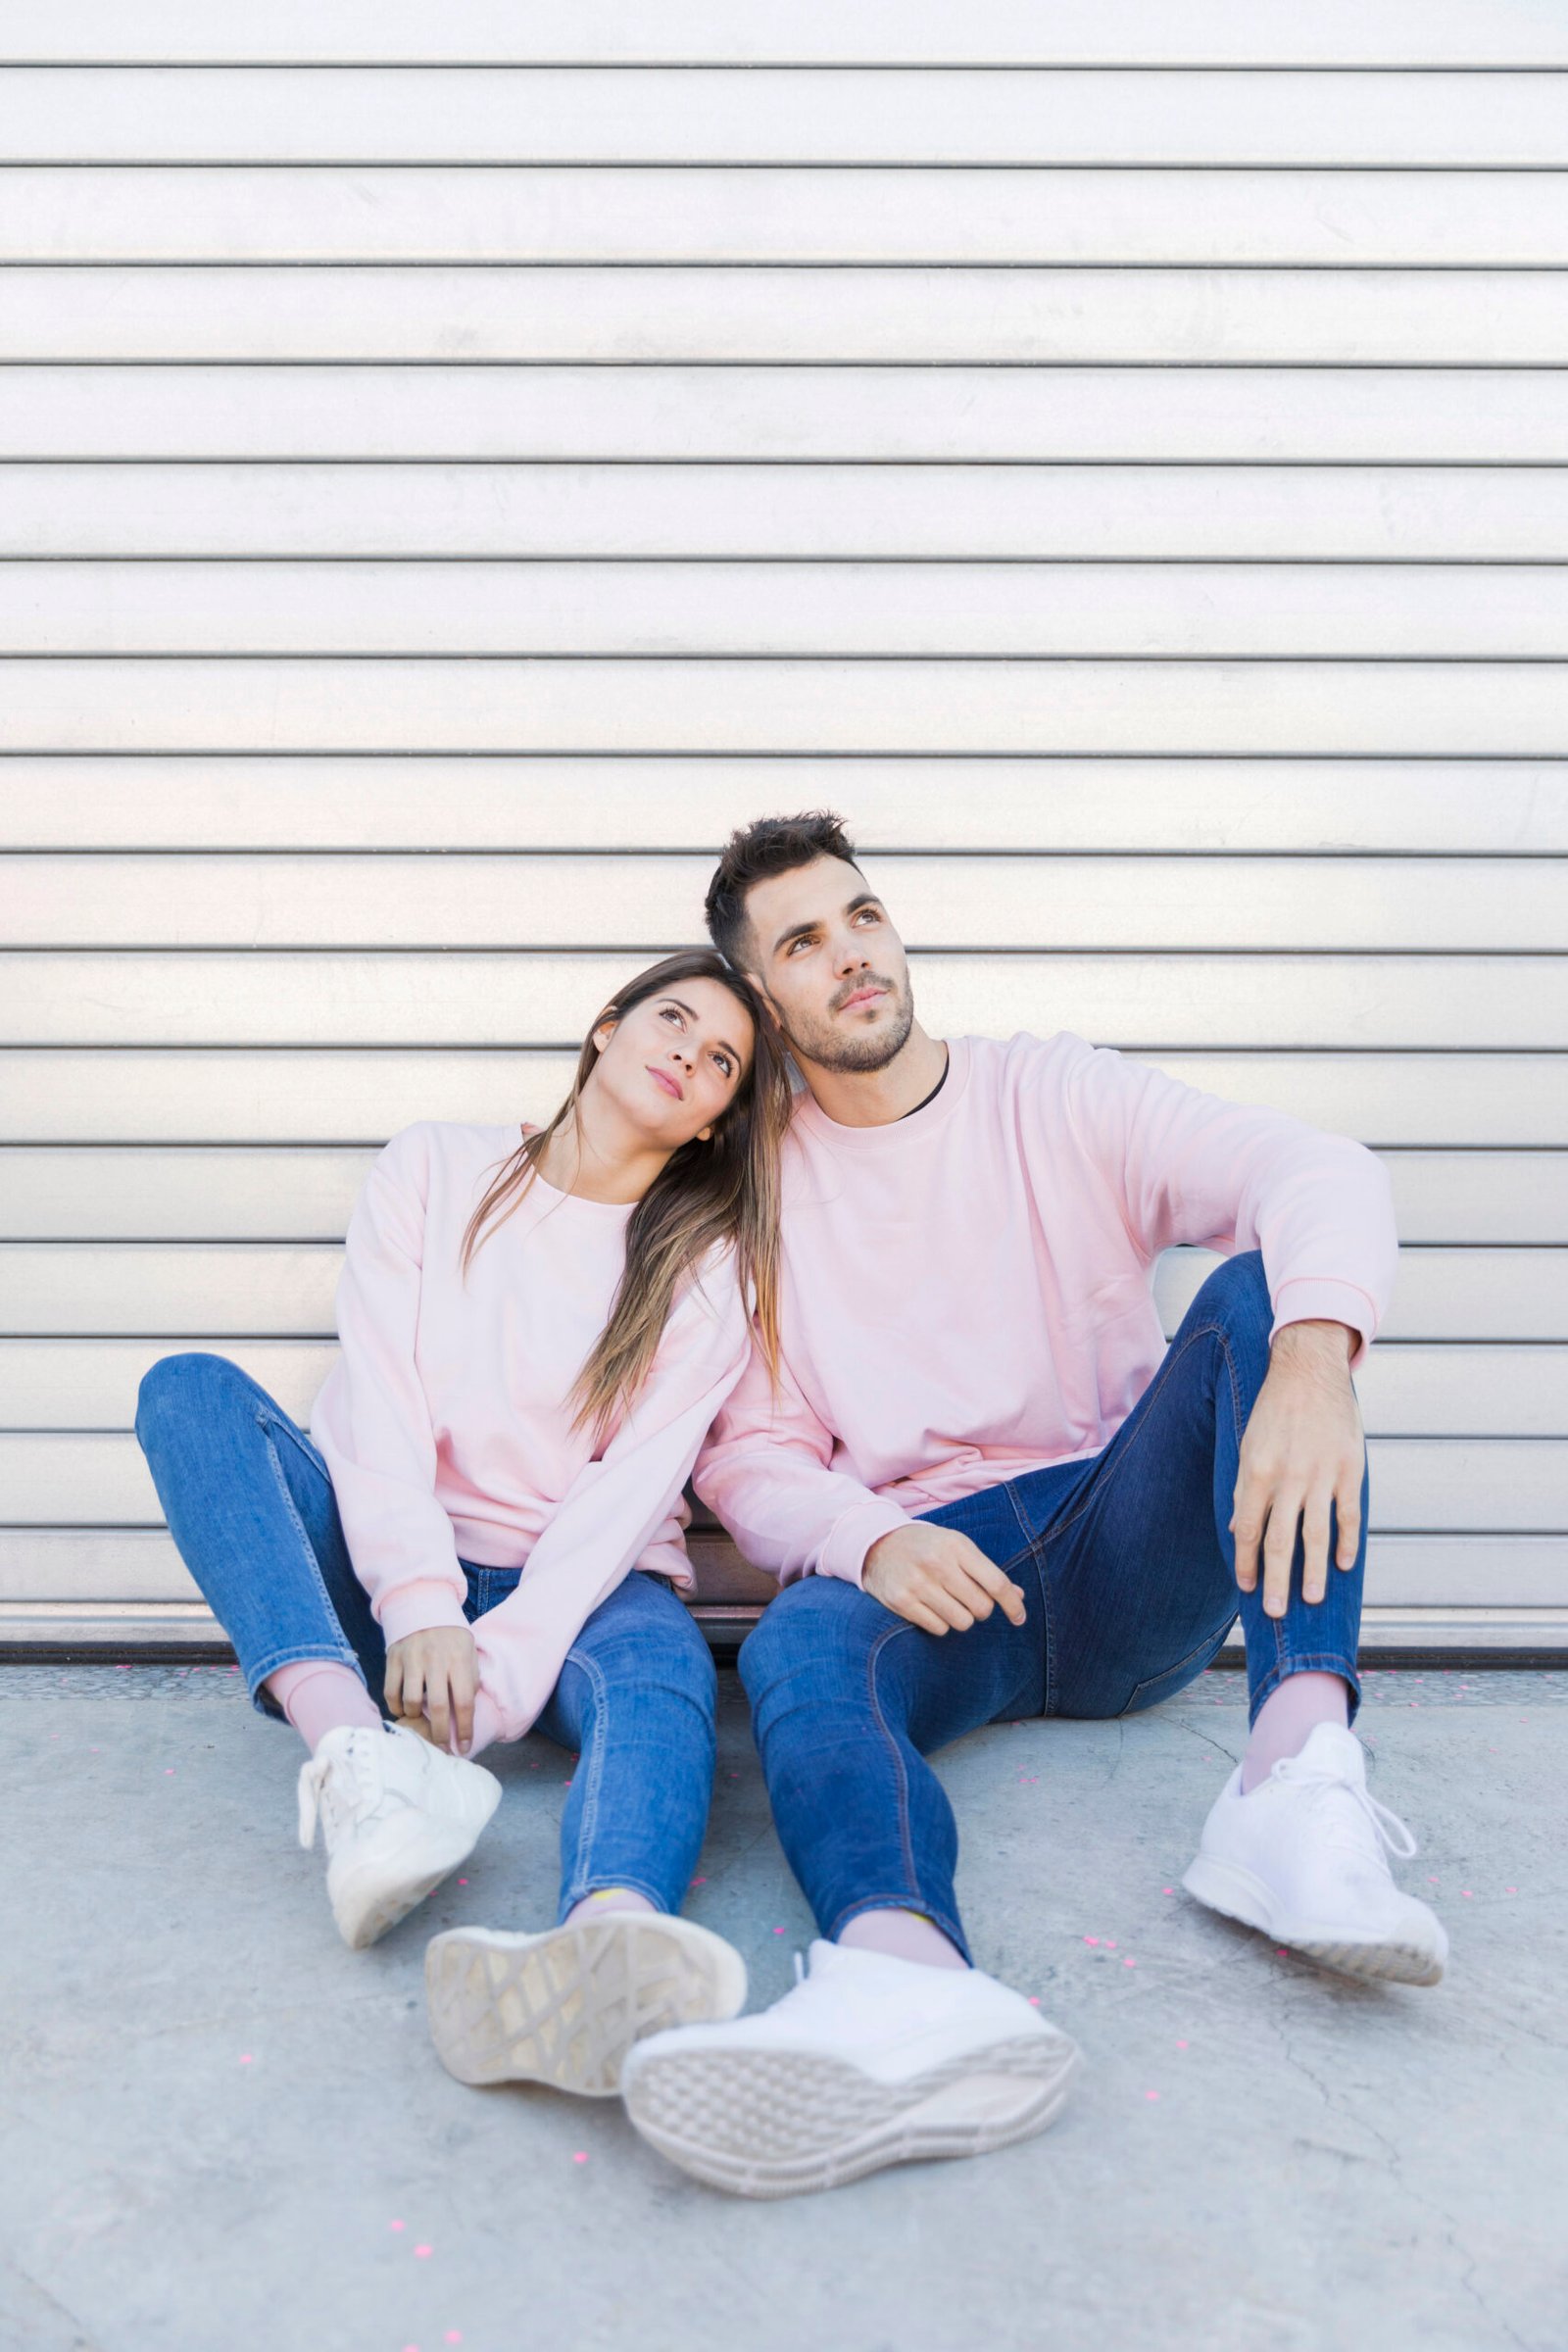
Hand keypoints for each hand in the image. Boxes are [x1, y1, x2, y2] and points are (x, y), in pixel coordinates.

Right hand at [384, 1625, 478, 1754]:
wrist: (422, 1603)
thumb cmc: (450, 1634)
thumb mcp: (469, 1649)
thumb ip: (470, 1678)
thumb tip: (467, 1711)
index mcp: (459, 1658)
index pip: (464, 1702)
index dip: (465, 1728)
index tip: (464, 1746)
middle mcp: (436, 1660)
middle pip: (438, 1708)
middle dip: (440, 1734)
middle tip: (441, 1746)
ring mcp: (412, 1659)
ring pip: (412, 1701)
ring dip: (416, 1718)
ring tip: (421, 1720)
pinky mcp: (393, 1658)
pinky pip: (391, 1691)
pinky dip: (396, 1706)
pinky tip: (403, 1709)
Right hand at [863, 1523, 1027, 1636]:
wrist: (877, 1543)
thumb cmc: (927, 1547)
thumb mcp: (957, 1547)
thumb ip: (986, 1571)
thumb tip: (1019, 1596)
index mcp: (956, 1546)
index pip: (996, 1583)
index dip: (1013, 1604)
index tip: (1019, 1618)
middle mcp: (937, 1564)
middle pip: (981, 1607)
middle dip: (981, 1609)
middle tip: (969, 1600)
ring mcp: (918, 1584)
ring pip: (962, 1622)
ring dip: (961, 1617)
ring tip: (948, 1602)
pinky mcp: (902, 1602)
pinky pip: (939, 1628)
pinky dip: (940, 1623)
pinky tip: (931, 1607)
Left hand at [1230, 1320, 1364, 1618]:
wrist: (1309, 1369)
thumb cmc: (1273, 1410)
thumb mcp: (1248, 1445)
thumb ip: (1245, 1490)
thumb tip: (1240, 1530)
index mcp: (1258, 1472)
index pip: (1250, 1530)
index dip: (1249, 1563)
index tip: (1248, 1588)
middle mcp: (1289, 1477)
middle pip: (1281, 1541)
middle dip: (1277, 1581)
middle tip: (1276, 1613)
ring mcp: (1322, 1475)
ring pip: (1317, 1535)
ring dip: (1313, 1571)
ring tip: (1310, 1599)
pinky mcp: (1350, 1469)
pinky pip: (1348, 1515)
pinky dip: (1347, 1543)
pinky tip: (1344, 1565)